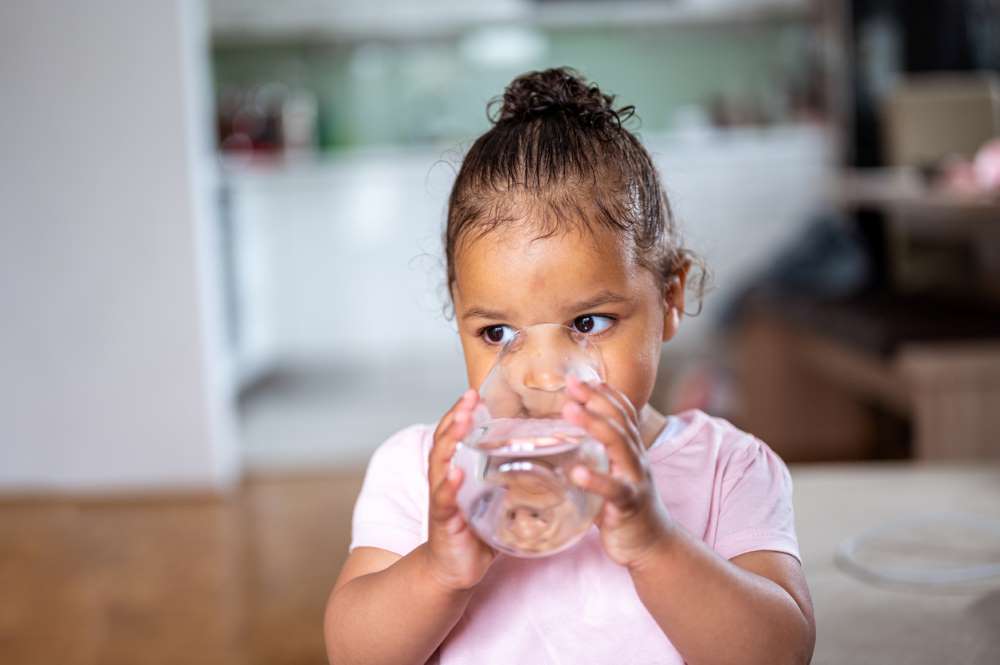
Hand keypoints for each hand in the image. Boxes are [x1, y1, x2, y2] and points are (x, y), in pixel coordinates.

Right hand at [424, 389, 496, 590]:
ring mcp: (442, 499)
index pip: (455, 435)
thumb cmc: (475, 534)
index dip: (462, 413)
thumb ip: (515, 485)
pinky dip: (449, 485)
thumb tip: (551, 469)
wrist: (453, 571)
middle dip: (456, 417)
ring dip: (450, 441)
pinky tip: (456, 472)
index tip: (474, 392)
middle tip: (469, 398)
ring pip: (440, 463)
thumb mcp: (496, 502)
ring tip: (461, 422)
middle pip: (444, 440)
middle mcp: (445, 480)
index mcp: (456, 471)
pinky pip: (444, 499)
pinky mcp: (443, 521)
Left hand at [562, 376, 673, 568]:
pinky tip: (577, 473)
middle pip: (619, 421)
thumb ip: (593, 457)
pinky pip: (613, 490)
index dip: (604, 393)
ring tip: (570, 411)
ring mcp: (635, 480)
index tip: (581, 378)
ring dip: (594, 425)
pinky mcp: (629, 505)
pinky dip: (595, 480)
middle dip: (596, 399)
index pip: (622, 413)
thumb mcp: (611, 474)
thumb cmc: (625, 507)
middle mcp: (636, 459)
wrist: (653, 545)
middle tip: (572, 384)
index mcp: (630, 450)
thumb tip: (558, 442)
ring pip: (618, 445)